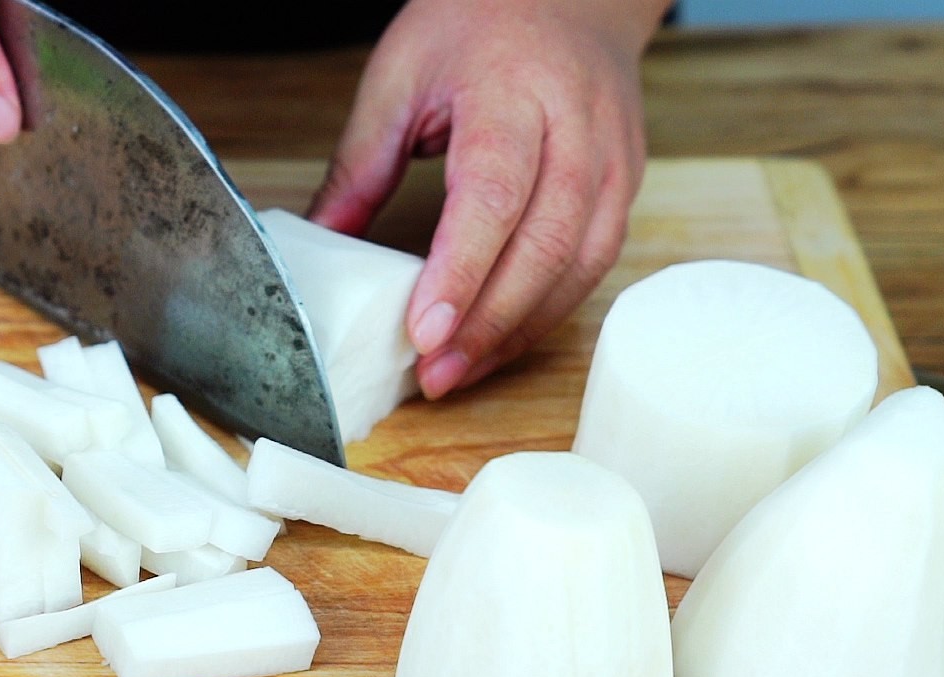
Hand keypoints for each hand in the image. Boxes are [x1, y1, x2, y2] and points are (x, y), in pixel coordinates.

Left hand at [308, 0, 666, 398]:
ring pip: (579, 266)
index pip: (493, 196)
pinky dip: (546, 311)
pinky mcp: (625, 185)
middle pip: (543, 244)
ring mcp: (613, 160)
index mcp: (513, 94)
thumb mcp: (398, 76)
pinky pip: (594, 263)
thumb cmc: (480, 22)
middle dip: (486, 322)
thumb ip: (359, 165)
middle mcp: (577, 130)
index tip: (423, 331)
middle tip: (434, 374)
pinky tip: (500, 339)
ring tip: (459, 371)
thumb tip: (319, 242)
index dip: (460, 272)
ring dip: (517, 330)